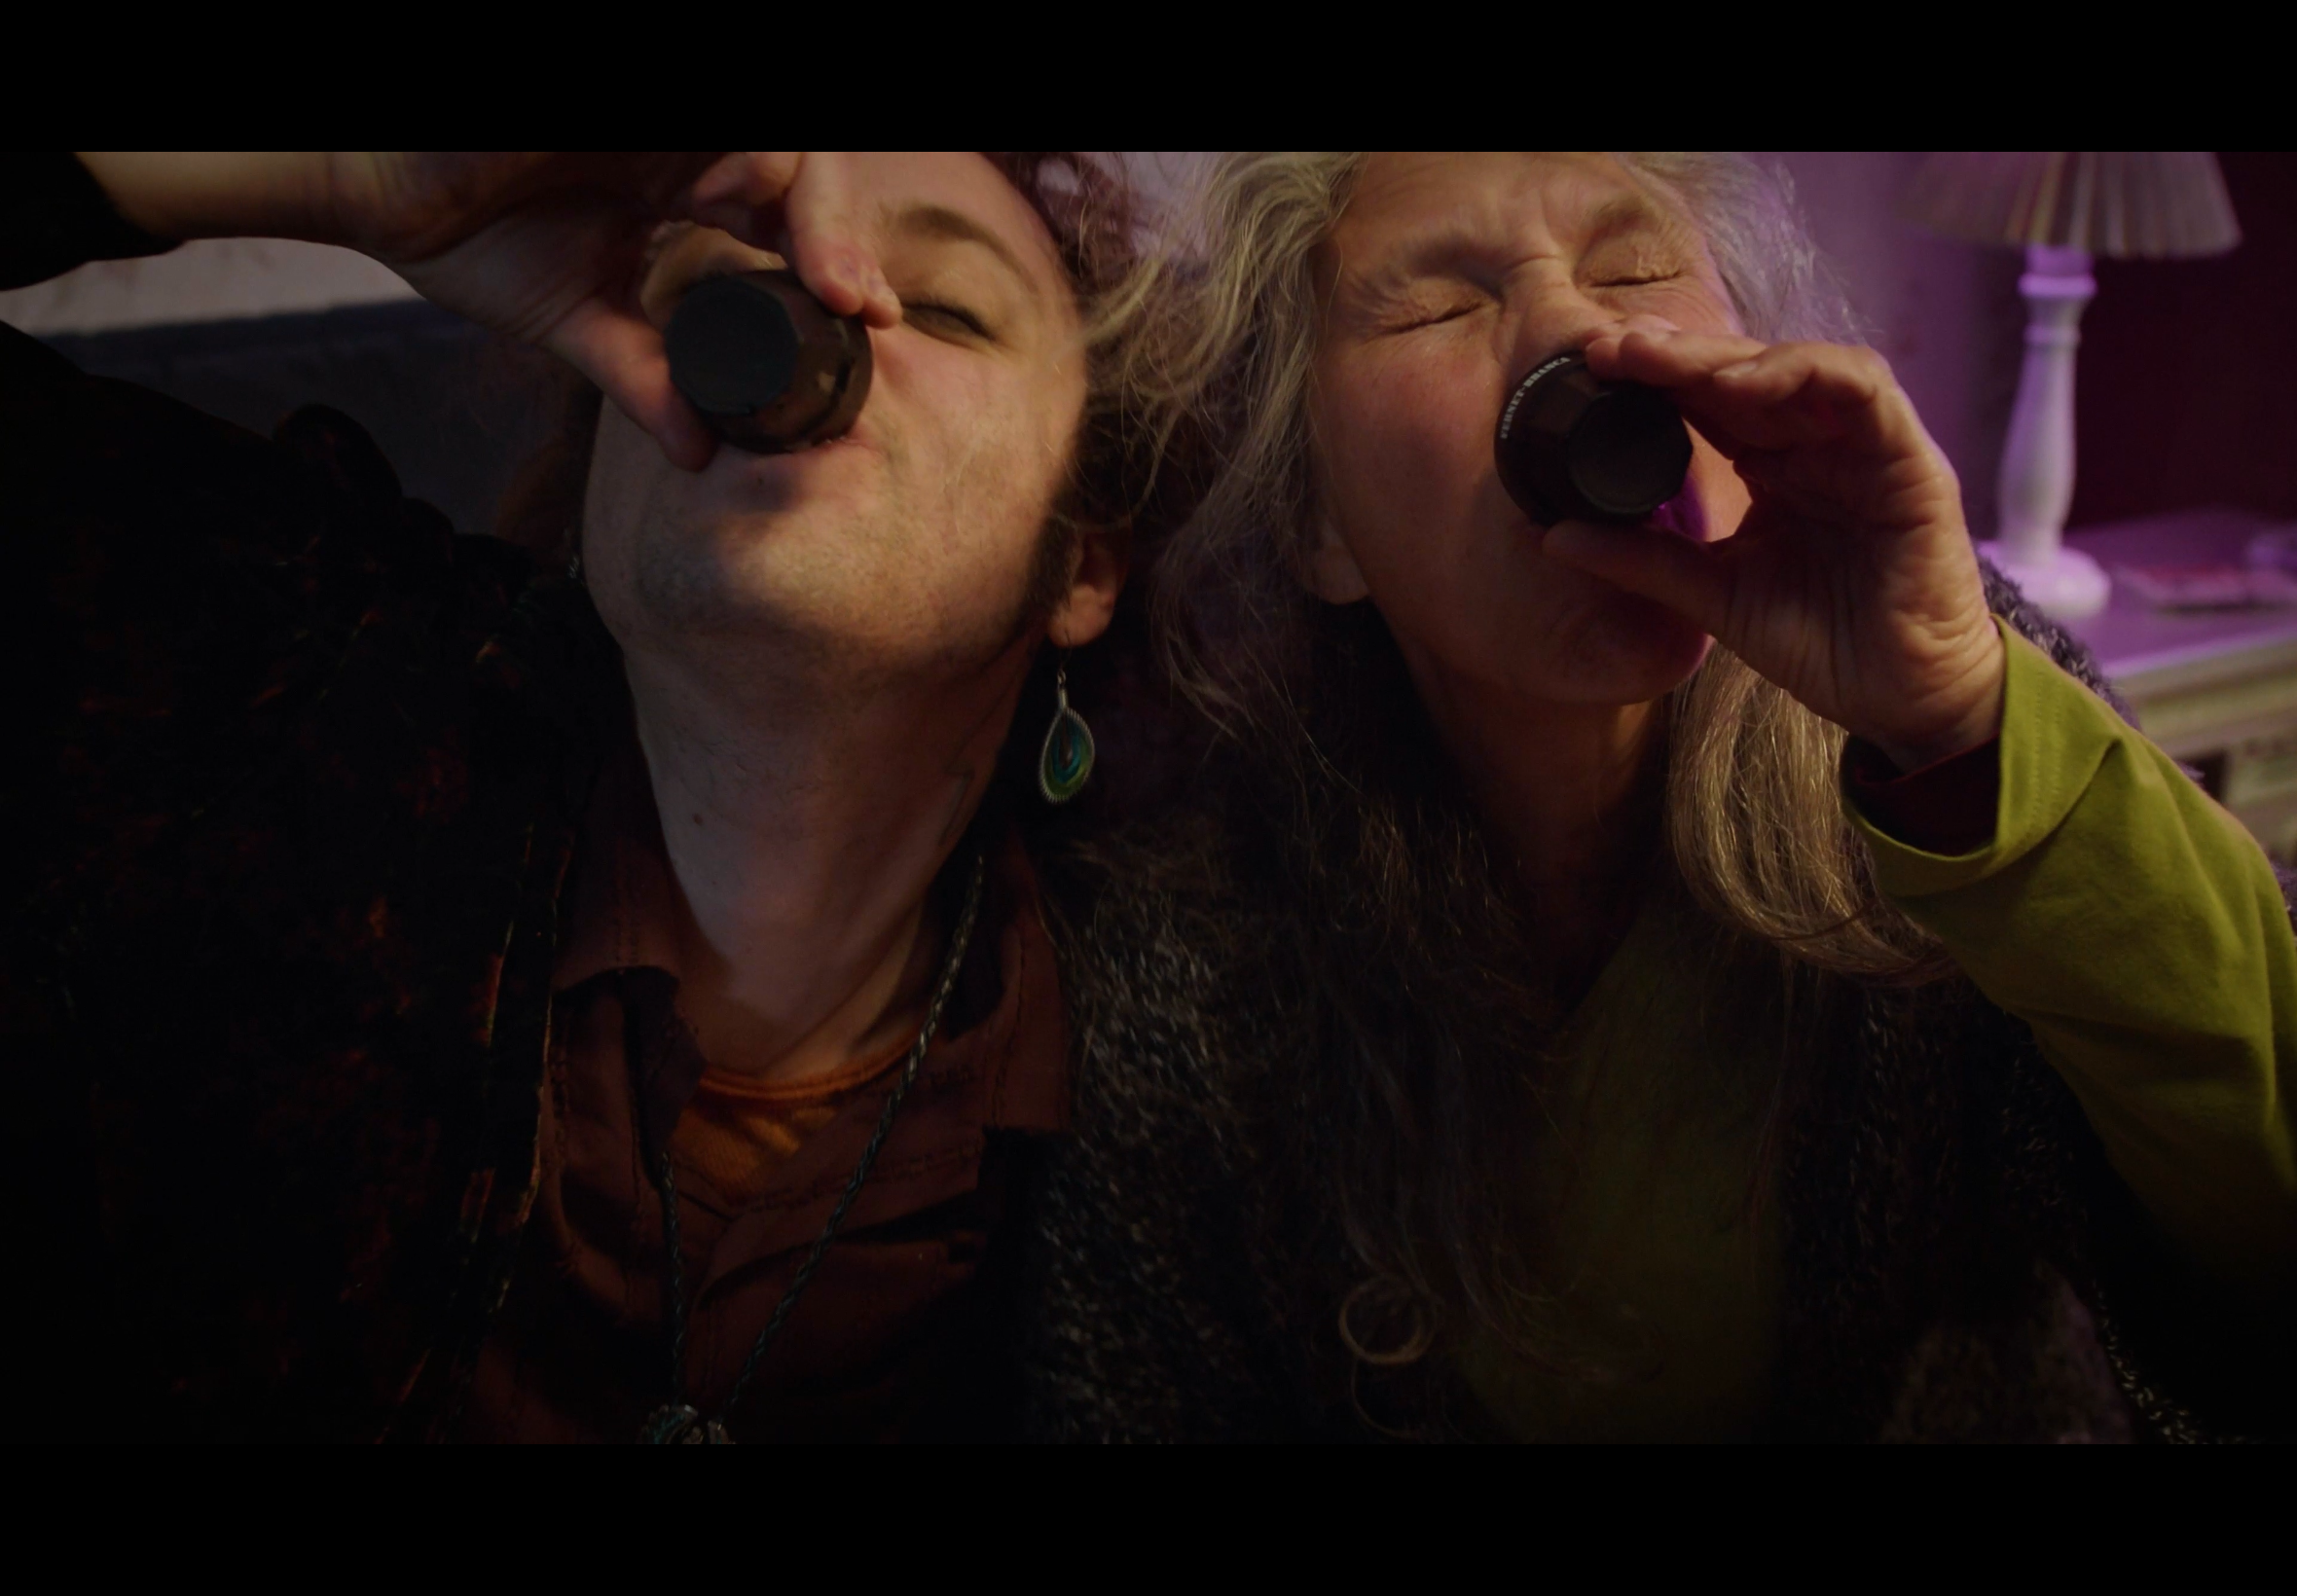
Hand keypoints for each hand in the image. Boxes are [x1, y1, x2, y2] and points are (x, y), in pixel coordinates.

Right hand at [76, 152, 902, 470]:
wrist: (370, 192)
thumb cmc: (467, 237)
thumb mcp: (577, 321)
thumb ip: (643, 378)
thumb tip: (700, 456)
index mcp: (686, 184)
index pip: (787, 217)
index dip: (836, 261)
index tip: (869, 322)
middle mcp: (683, 142)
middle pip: (796, 170)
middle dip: (836, 233)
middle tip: (856, 303)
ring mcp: (654, 124)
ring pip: (764, 142)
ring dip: (805, 196)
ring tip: (825, 270)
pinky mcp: (613, 112)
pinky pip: (699, 122)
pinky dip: (736, 156)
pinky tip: (748, 192)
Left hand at [1552, 324, 2004, 770]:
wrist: (1900, 700)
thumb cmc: (1824, 644)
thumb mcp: (1713, 597)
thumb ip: (1643, 562)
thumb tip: (1554, 536)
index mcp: (1777, 470)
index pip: (1714, 404)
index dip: (1659, 380)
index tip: (1596, 368)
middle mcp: (1822, 448)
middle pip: (1751, 374)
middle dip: (1681, 355)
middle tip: (1614, 347)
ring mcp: (1869, 448)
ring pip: (1805, 367)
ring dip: (1734, 357)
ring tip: (1666, 361)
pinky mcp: (1911, 462)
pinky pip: (1867, 392)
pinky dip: (1807, 375)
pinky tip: (1746, 385)